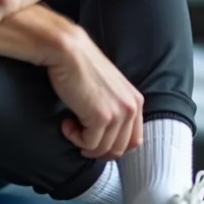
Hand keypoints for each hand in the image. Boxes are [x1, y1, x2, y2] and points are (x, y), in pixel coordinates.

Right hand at [48, 29, 143, 159]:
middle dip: (99, 150)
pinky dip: (74, 137)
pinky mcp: (101, 118)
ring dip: (84, 143)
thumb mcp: (110, 89)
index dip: (114, 147)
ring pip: (103, 149)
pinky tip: (66, 122)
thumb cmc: (83, 67)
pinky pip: (89, 144)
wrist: (69, 52)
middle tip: (81, 139)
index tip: (97, 143)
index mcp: (136, 101)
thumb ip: (116, 108)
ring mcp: (118, 114)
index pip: (135, 140)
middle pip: (119, 148)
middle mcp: (131, 108)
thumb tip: (108, 135)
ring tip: (71, 126)